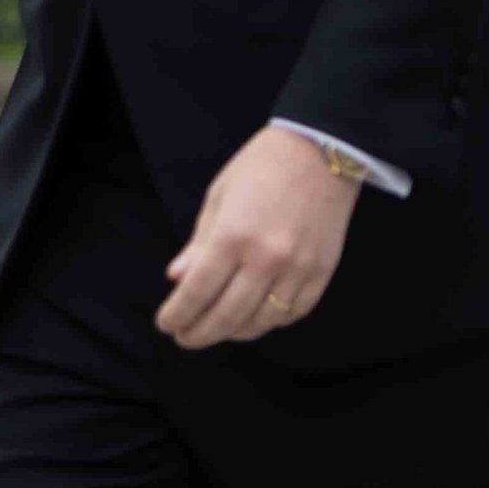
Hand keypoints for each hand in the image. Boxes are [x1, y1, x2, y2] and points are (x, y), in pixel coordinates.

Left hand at [157, 127, 360, 348]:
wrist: (321, 150)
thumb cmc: (262, 167)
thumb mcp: (219, 197)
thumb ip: (199, 243)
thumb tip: (176, 278)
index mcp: (233, 236)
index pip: (197, 292)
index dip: (178, 314)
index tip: (166, 324)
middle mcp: (266, 258)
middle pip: (226, 316)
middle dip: (199, 334)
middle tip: (185, 338)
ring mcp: (297, 269)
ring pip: (260, 322)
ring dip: (233, 332)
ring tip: (217, 329)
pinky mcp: (321, 272)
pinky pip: (292, 313)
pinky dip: (270, 322)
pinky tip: (254, 317)